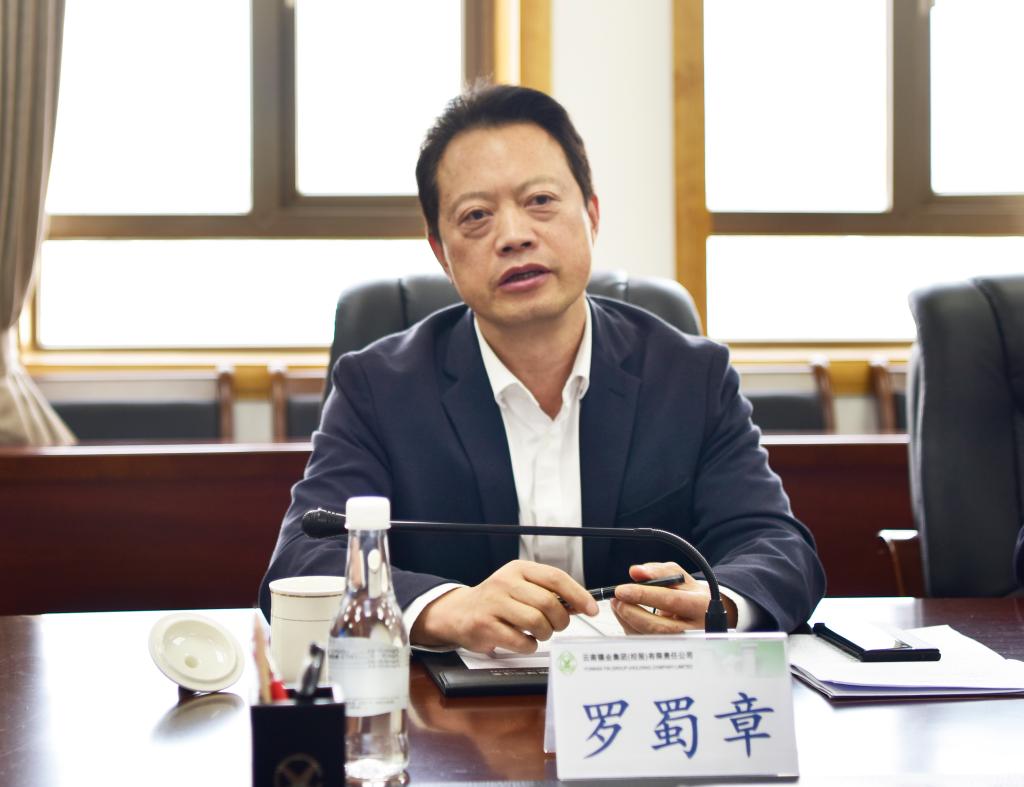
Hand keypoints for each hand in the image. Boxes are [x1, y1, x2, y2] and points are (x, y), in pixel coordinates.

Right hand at [410, 560, 598, 653]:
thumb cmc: (497, 601)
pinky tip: (525, 641)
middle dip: (561, 620)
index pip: (555, 577)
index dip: (578, 594)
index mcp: (518, 569)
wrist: (458, 612)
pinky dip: (530, 645)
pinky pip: (521, 641)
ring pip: (537, 622)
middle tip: (558, 626)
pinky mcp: (485, 626)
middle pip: (548, 603)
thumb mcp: (520, 586)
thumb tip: (582, 603)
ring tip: (539, 633)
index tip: (591, 608)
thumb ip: (548, 591)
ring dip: (546, 633)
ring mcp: (494, 604)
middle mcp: (505, 583)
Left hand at [610, 561, 737, 633]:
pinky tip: (625, 615)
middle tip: (616, 599)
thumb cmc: (690, 594)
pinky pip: (645, 643)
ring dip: (627, 620)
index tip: (622, 590)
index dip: (644, 595)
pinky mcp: (669, 651)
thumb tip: (637, 572)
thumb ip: (658, 571)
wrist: (703, 615)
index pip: (670, 600)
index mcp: (700, 605)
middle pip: (659, 626)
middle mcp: (694, 628)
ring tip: (618, 604)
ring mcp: (682, 644)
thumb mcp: (680, 577)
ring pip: (649, 638)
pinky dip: (630, 628)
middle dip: (632, 612)